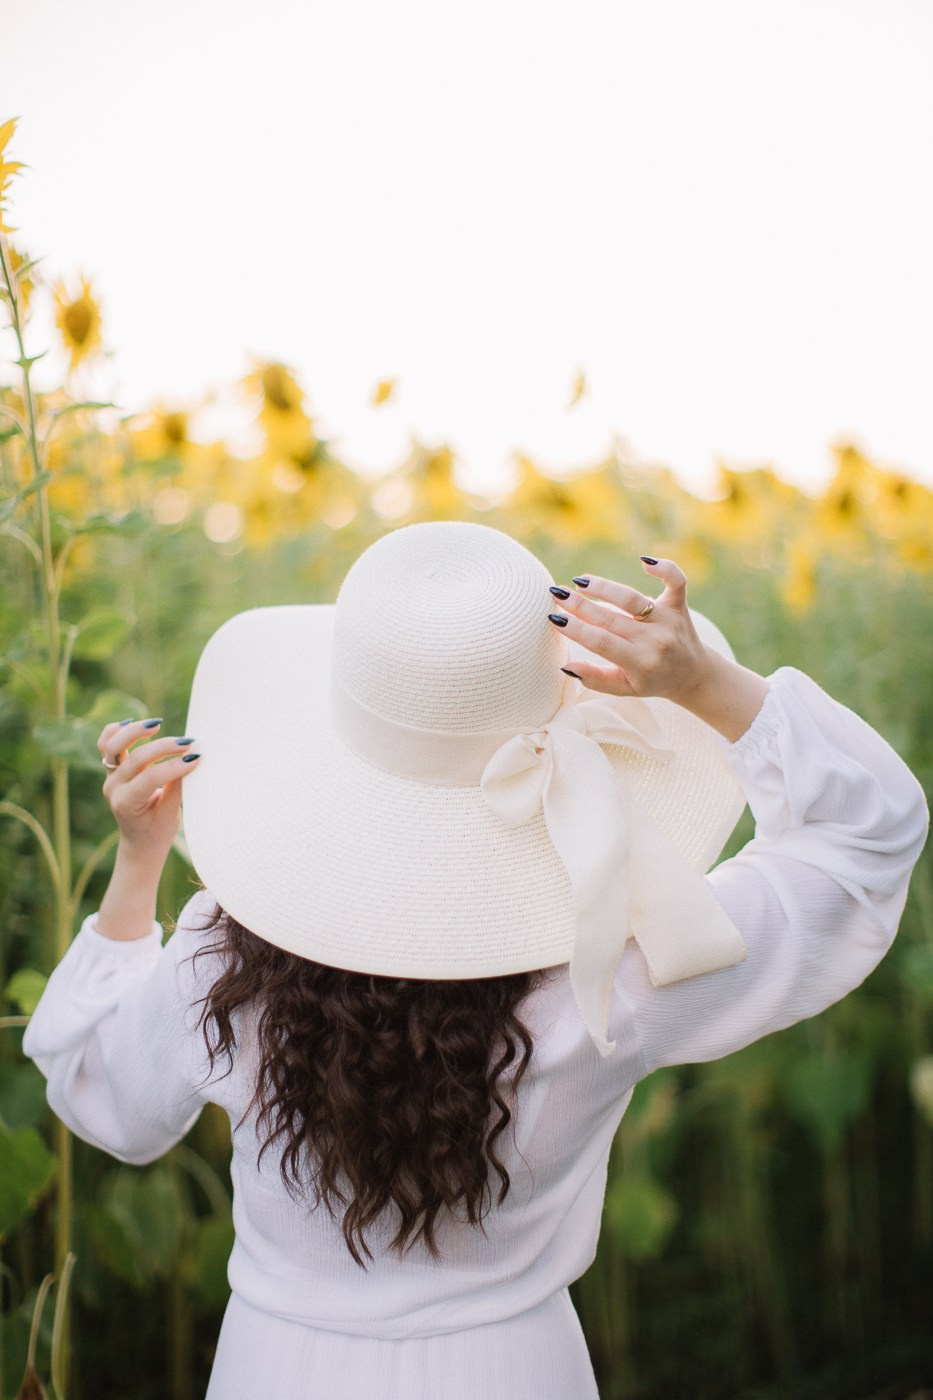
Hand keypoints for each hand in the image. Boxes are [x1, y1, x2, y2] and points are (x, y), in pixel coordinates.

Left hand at [98, 719, 200, 862]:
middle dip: (164, 747)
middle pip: (136, 759)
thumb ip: (177, 786)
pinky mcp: (111, 769)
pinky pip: (106, 745)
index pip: (151, 777)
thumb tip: (191, 757)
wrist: (140, 841)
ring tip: (157, 724)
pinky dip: (117, 731)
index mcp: (126, 804)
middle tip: (188, 742)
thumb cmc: (158, 831)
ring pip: (112, 746)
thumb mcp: (170, 814)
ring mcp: (109, 777)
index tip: (197, 758)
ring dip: (134, 731)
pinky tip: (134, 722)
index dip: (174, 766)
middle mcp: (113, 788)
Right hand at [551, 558, 711, 704]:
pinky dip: (664, 567)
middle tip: (556, 593)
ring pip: (633, 599)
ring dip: (605, 587)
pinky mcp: (679, 605)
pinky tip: (643, 561)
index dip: (576, 630)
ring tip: (581, 581)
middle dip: (580, 605)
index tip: (554, 618)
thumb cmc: (652, 681)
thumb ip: (595, 679)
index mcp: (640, 663)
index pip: (602, 643)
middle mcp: (655, 640)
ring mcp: (669, 620)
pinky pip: (676, 581)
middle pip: (611, 619)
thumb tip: (566, 666)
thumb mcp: (624, 688)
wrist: (693, 675)